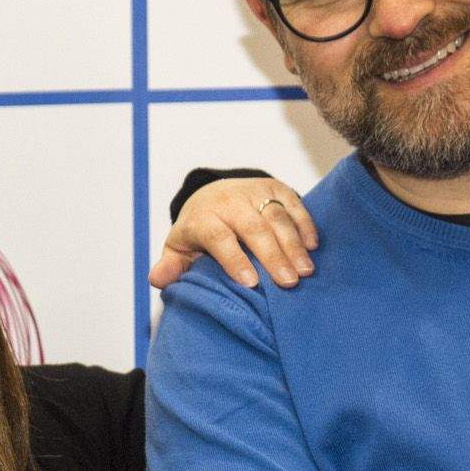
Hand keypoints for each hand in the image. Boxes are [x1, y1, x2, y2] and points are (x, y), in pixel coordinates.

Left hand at [151, 177, 319, 291]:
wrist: (214, 193)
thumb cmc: (198, 230)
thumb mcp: (179, 247)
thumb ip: (171, 265)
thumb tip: (157, 280)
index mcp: (203, 219)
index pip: (218, 237)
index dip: (233, 259)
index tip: (250, 283)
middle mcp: (229, 202)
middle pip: (253, 228)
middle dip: (272, 255)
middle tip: (288, 282)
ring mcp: (254, 192)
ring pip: (276, 216)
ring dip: (293, 244)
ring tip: (305, 271)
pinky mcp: (275, 187)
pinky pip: (294, 204)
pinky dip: (305, 224)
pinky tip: (313, 247)